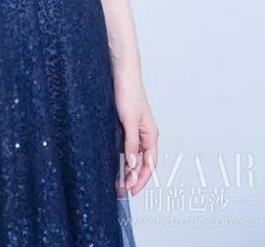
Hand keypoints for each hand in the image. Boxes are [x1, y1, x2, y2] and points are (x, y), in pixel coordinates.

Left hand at [113, 69, 158, 196]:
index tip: (132, 191)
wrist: (121, 73)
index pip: (150, 164)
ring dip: (126, 169)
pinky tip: (114, 162)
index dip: (142, 179)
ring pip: (133, 155)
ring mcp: (135, 130)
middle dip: (132, 177)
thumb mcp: (129, 120)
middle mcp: (144, 134)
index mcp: (150, 134)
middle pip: (141, 162)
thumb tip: (132, 164)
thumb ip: (131, 143)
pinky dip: (121, 157)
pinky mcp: (125, 124)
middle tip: (120, 189)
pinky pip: (126, 146)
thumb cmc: (129, 91)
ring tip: (116, 180)